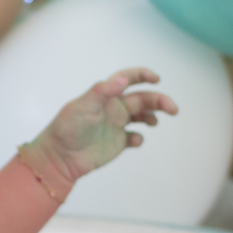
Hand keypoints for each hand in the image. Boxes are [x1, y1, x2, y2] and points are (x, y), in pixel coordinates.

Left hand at [32, 67, 178, 183]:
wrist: (59, 157)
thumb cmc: (67, 128)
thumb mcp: (82, 106)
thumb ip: (102, 92)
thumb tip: (123, 80)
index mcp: (105, 96)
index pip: (127, 78)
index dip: (143, 75)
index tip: (157, 79)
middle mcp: (113, 108)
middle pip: (142, 98)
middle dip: (159, 100)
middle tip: (173, 109)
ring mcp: (116, 125)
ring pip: (143, 116)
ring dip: (153, 116)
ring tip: (154, 123)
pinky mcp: (118, 143)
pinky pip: (135, 138)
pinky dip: (139, 138)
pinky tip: (133, 141)